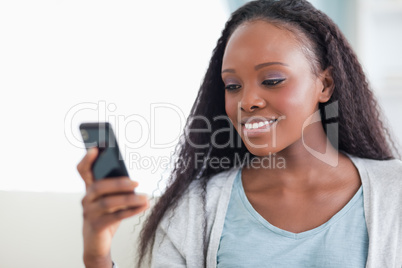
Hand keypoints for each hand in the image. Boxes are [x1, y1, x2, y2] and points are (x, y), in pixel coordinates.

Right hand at [77, 147, 148, 267]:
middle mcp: (86, 199)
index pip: (83, 170)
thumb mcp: (111, 200)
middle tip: (137, 183)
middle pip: (99, 186)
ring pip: (108, 202)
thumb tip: (132, 182)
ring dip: (130, 200)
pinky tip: (144, 207)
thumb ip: (116, 189)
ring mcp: (89, 213)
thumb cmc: (107, 216)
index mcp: (89, 188)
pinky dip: (132, 211)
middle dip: (119, 183)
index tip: (96, 148)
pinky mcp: (96, 226)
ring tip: (146, 198)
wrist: (98, 243)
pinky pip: (115, 216)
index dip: (87, 159)